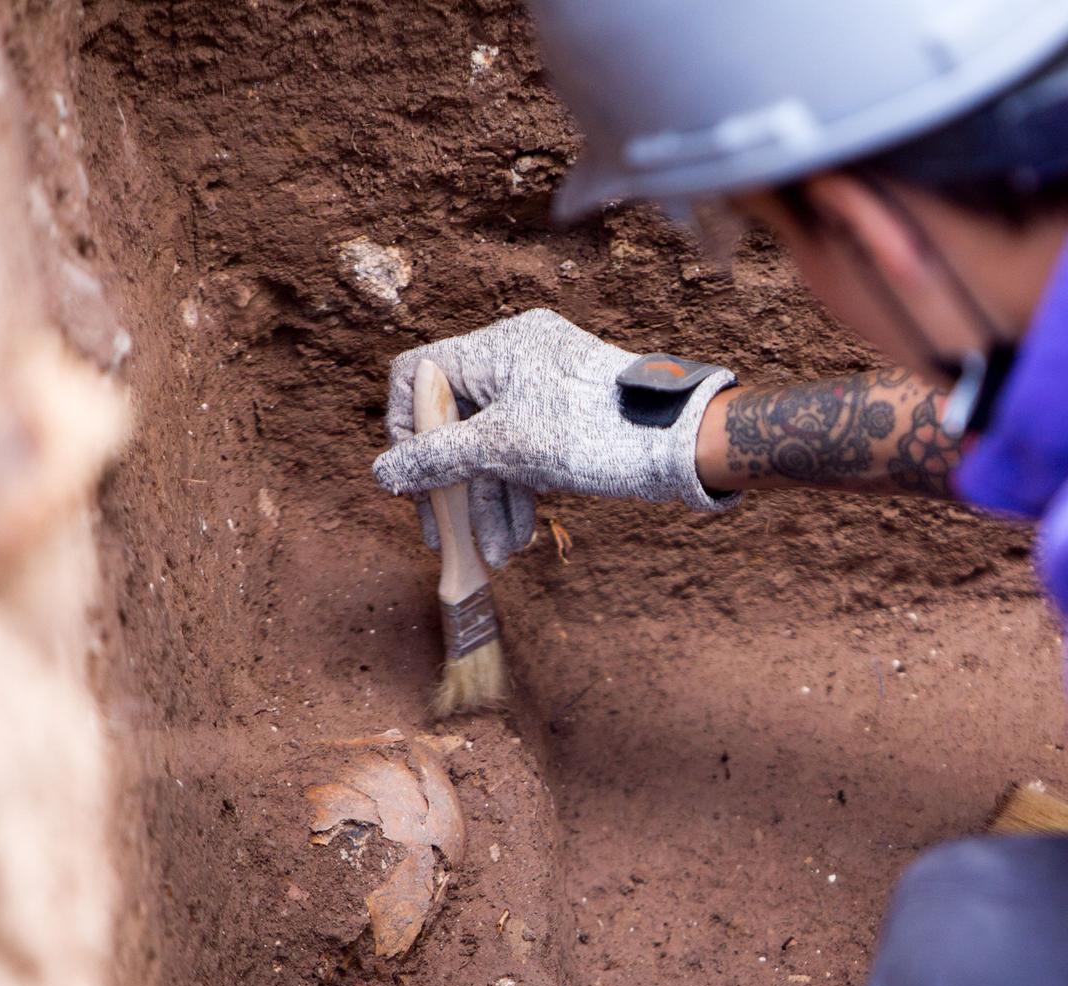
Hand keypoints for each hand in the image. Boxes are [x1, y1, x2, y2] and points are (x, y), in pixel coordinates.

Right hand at [373, 310, 737, 565]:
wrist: (683, 445)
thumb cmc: (596, 433)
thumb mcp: (507, 448)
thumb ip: (440, 458)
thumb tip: (384, 473)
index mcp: (497, 347)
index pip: (419, 375)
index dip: (407, 428)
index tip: (412, 476)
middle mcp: (516, 361)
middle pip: (457, 422)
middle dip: (454, 486)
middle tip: (446, 539)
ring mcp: (542, 393)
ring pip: (493, 448)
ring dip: (489, 504)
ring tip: (495, 556)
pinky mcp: (565, 423)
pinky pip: (524, 455)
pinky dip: (518, 495)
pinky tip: (516, 539)